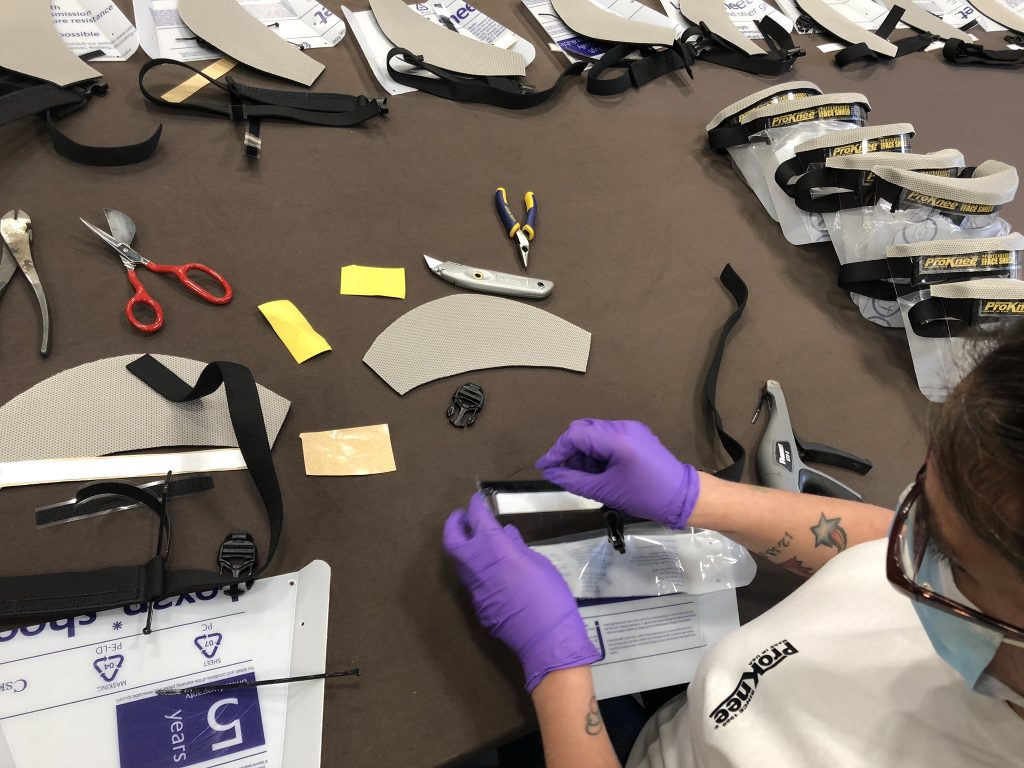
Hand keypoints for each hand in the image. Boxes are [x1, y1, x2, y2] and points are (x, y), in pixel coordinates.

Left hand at [443, 493, 599, 691]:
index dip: (475, 506)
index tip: (477, 500)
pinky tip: (492, 573)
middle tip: (461, 517)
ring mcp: (474, 589)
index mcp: (494, 549)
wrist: (546, 638)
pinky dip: (477, 571)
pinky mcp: (478, 606)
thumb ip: (517, 547)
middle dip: (454, 525)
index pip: (477, 519)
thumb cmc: (549, 594)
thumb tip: (506, 534)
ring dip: (464, 549)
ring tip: (477, 543)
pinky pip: (473, 583)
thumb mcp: (538, 563)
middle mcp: (477, 566)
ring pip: (460, 563)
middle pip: (452, 540)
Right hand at [535, 419, 699, 528]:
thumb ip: (574, 481)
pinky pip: (608, 438)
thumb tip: (552, 474)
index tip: (545, 467)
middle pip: (584, 429)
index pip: (575, 435)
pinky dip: (597, 452)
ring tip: (582, 476)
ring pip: (595, 433)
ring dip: (583, 452)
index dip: (556, 451)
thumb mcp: (605, 491)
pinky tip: (597, 471)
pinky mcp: (637, 435)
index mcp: (616, 439)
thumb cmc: (645, 496)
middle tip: (564, 473)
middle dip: (569, 450)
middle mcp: (623, 427)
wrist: (683, 497)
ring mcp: (631, 428)